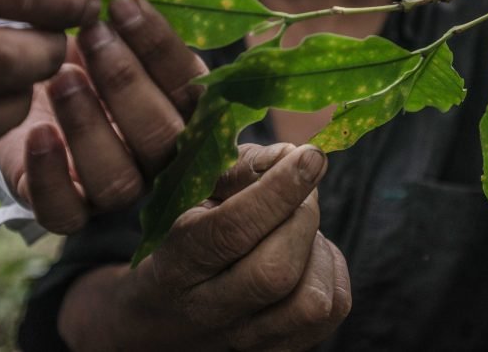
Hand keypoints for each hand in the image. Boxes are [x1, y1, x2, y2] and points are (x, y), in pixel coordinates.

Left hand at [0, 0, 208, 233]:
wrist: (19, 83)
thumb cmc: (70, 43)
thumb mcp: (89, 15)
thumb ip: (108, 0)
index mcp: (179, 106)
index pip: (192, 86)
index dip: (160, 45)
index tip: (121, 1)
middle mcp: (156, 154)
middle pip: (164, 137)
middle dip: (127, 80)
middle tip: (90, 32)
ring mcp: (112, 186)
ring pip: (120, 181)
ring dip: (91, 126)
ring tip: (60, 77)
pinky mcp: (65, 207)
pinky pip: (66, 215)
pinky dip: (51, 176)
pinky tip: (37, 133)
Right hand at [59, 144, 350, 351]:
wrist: (154, 326)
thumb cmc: (180, 244)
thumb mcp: (188, 200)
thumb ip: (236, 172)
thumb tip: (291, 156)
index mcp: (177, 265)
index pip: (231, 230)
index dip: (277, 190)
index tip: (308, 155)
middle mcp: (209, 312)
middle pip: (276, 270)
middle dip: (303, 215)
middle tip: (302, 187)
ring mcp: (246, 341)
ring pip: (311, 301)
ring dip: (319, 249)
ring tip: (299, 227)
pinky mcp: (279, 351)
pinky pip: (333, 309)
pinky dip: (330, 269)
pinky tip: (308, 254)